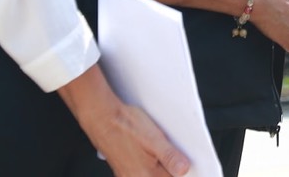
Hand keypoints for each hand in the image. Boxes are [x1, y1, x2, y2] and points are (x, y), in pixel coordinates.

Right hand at [59, 66, 190, 175]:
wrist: (101, 117)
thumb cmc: (125, 126)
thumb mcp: (154, 138)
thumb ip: (170, 157)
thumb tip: (184, 170)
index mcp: (146, 175)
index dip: (182, 171)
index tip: (187, 165)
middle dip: (171, 169)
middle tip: (177, 156)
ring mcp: (127, 174)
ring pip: (151, 175)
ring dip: (161, 167)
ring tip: (164, 152)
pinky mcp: (122, 168)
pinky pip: (141, 172)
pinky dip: (150, 166)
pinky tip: (151, 153)